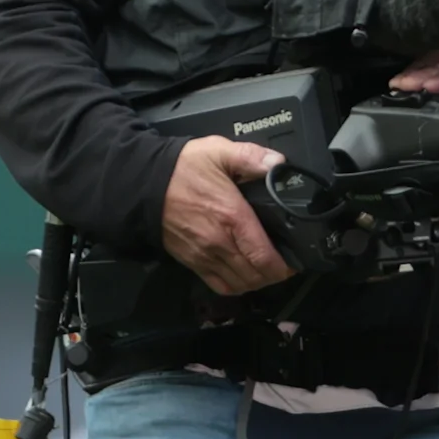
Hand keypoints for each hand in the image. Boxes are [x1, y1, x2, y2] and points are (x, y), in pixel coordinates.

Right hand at [162, 136, 295, 295]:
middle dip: (275, 276)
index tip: (295, 262)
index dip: (284, 266)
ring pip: (239, 285)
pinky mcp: (192, 262)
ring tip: (266, 271)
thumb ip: (251, 157)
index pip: (263, 257)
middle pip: (255, 276)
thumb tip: (278, 163)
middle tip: (285, 264)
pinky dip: (235, 287)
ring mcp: (204, 256)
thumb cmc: (182, 169)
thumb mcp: (218, 151)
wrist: (143, 185)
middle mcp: (220, 243)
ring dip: (257, 283)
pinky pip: (219, 285)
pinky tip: (243, 276)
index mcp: (232, 217)